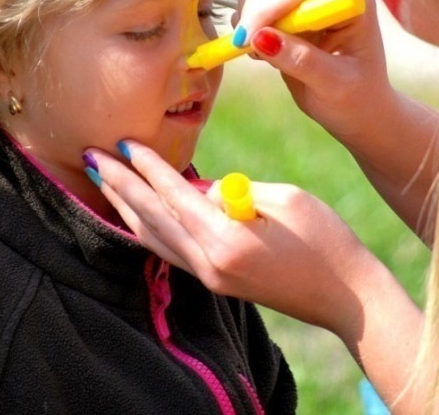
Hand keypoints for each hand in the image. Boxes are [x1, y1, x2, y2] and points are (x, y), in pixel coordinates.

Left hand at [85, 140, 383, 336]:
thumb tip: (199, 188)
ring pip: (155, 239)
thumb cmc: (326, 239)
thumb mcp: (286, 200)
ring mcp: (211, 278)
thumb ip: (235, 191)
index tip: (123, 142)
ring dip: (127, 207)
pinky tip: (136, 214)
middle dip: (121, 185)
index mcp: (227, 240)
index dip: (148, 167)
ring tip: (103, 180)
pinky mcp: (217, 282)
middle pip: (153, 219)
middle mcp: (210, 264)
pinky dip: (148, 230)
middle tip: (92, 155)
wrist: (346, 296)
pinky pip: (170, 253)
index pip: (174, 196)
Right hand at [233, 0, 397, 143]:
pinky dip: (248, 19)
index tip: (246, 40)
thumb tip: (259, 38)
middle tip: (243, 46)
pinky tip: (262, 48)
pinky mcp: (291, 1)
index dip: (268, 7)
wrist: (358, 106)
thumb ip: (300, 60)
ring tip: (259, 51)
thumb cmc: (355, 97)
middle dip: (254, 8)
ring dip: (249, 13)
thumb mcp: (332, 84)